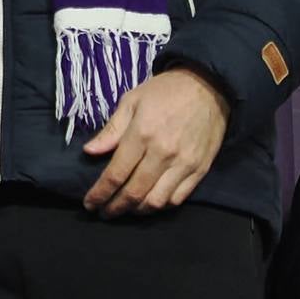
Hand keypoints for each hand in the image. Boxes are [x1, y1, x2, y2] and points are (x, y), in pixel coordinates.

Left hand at [81, 68, 229, 215]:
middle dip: (115, 208)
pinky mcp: (200, 169)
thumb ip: (111, 130)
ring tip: (126, 209)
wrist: (209, 85)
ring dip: (137, 211)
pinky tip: (150, 203)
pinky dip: (161, 206)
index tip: (89, 204)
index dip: (100, 194)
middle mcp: (163, 153)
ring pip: (156, 202)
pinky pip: (178, 198)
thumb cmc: (165, 91)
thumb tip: (89, 152)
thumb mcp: (131, 101)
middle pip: (134, 193)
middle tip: (104, 212)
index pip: (115, 174)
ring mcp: (184, 164)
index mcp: (142, 134)